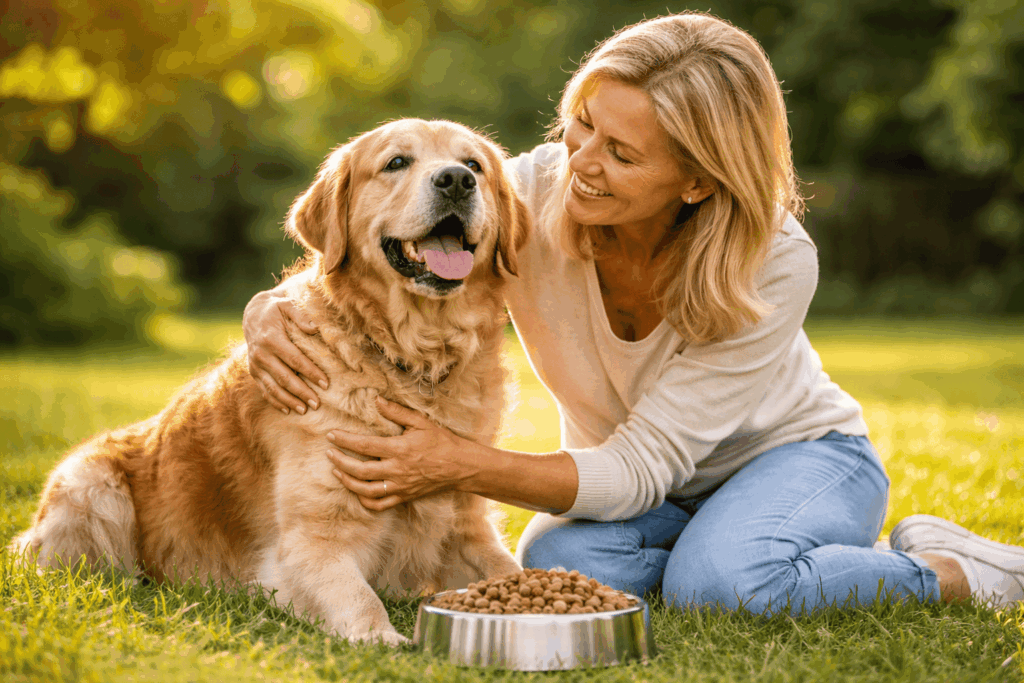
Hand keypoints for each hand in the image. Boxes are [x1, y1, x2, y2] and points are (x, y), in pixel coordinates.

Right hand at [243, 289, 329, 413]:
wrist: (253, 314)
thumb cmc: (276, 309)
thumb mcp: (287, 304)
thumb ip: (301, 315)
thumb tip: (315, 328)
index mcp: (271, 339)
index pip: (295, 359)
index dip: (310, 372)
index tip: (325, 384)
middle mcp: (260, 354)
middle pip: (284, 378)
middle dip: (302, 392)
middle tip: (317, 404)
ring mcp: (255, 365)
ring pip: (273, 388)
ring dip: (289, 401)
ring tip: (305, 410)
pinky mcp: (253, 372)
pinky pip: (264, 389)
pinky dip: (275, 401)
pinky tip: (287, 410)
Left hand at [326, 397, 475, 510]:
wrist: (460, 466)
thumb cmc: (441, 442)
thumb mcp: (421, 422)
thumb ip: (396, 412)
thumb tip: (376, 400)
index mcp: (399, 450)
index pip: (365, 446)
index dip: (345, 441)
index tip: (331, 435)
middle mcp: (397, 470)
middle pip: (360, 471)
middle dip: (340, 461)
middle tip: (329, 453)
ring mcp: (400, 486)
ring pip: (366, 490)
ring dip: (347, 482)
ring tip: (337, 471)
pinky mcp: (404, 496)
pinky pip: (380, 504)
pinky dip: (365, 500)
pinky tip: (357, 491)